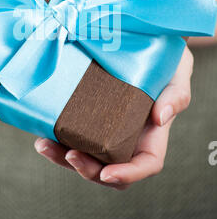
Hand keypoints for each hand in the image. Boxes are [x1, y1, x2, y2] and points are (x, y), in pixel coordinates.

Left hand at [34, 46, 192, 189]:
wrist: (143, 43)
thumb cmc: (167, 63)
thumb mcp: (177, 74)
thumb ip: (176, 96)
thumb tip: (160, 118)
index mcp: (151, 135)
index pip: (144, 165)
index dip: (127, 175)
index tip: (107, 173)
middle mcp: (126, 138)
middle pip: (108, 168)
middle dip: (87, 169)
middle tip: (69, 154)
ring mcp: (104, 130)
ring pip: (84, 156)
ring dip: (62, 158)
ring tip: (45, 145)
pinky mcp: (85, 118)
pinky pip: (70, 137)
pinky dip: (56, 140)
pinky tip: (42, 133)